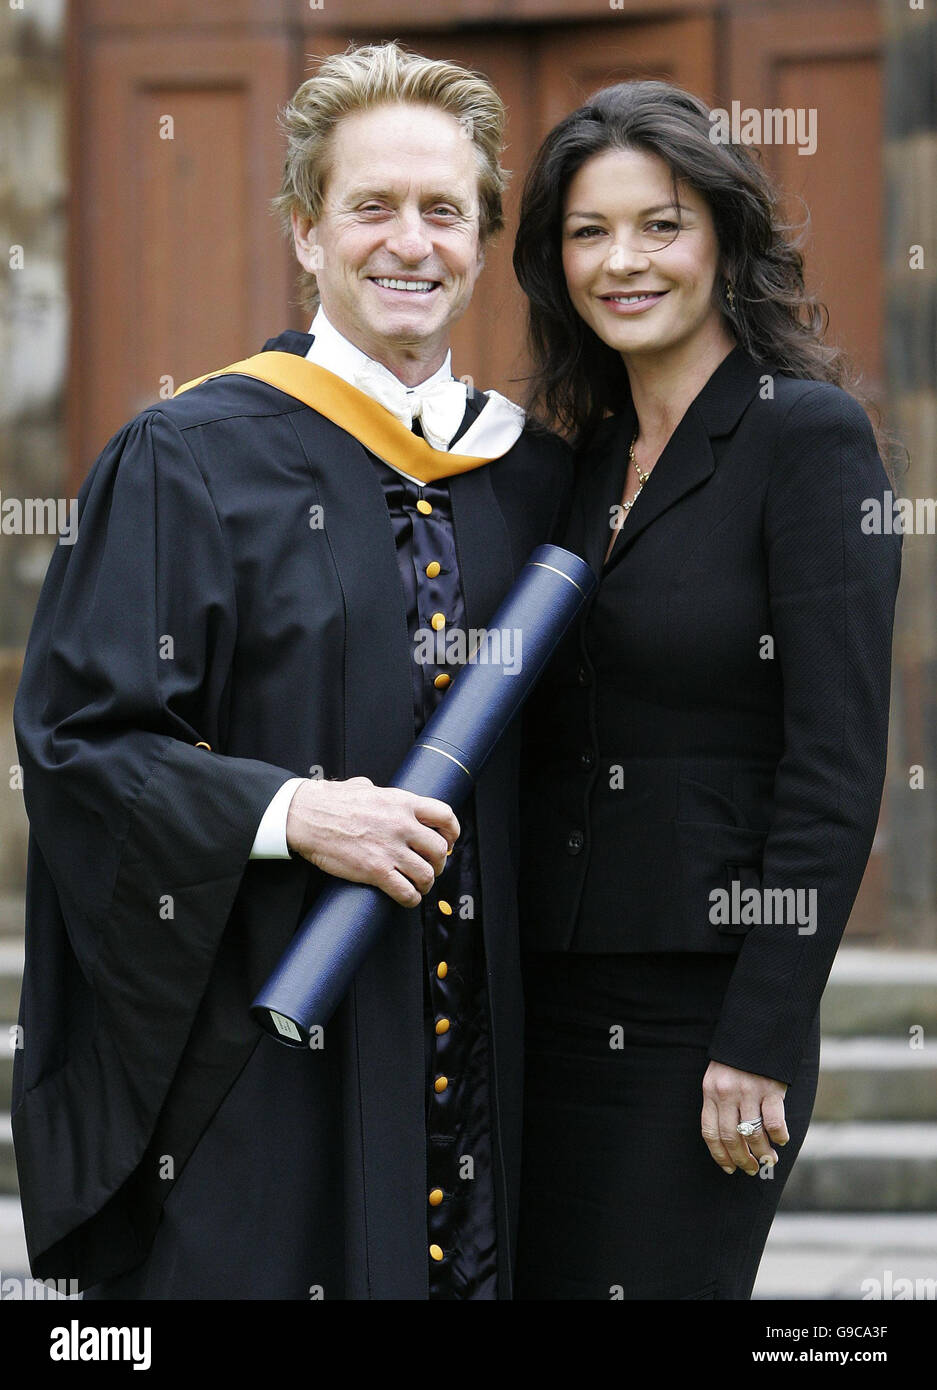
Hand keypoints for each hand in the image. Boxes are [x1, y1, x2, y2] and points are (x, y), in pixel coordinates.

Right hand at [285, 776, 458, 907]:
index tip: (449, 840)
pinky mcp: (376, 871)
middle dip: (438, 863)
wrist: (306, 816)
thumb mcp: (364, 787)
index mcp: (402, 803)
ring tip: (418, 885)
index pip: (445, 816)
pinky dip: (411, 898)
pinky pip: (406, 892)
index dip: (452, 832)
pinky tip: (407, 897)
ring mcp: (390, 849)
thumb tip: (378, 791)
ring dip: (426, 883)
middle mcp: (402, 825)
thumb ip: (381, 793)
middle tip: (430, 867)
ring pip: (427, 874)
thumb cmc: (330, 801)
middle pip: (440, 850)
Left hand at [701, 1060, 788, 1175]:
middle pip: (731, 1138)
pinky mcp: (770, 1088)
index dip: (719, 1155)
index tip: (728, 1168)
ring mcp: (748, 1091)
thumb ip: (720, 1102)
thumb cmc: (737, 1058)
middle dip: (741, 1159)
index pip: (710, 1132)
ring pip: (753, 1134)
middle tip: (751, 1169)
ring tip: (768, 1160)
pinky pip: (774, 1122)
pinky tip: (781, 1140)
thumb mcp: (719, 1076)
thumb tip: (731, 1138)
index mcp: (710, 1091)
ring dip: (762, 1153)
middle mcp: (727, 1093)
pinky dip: (779, 1136)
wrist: (755, 1028)